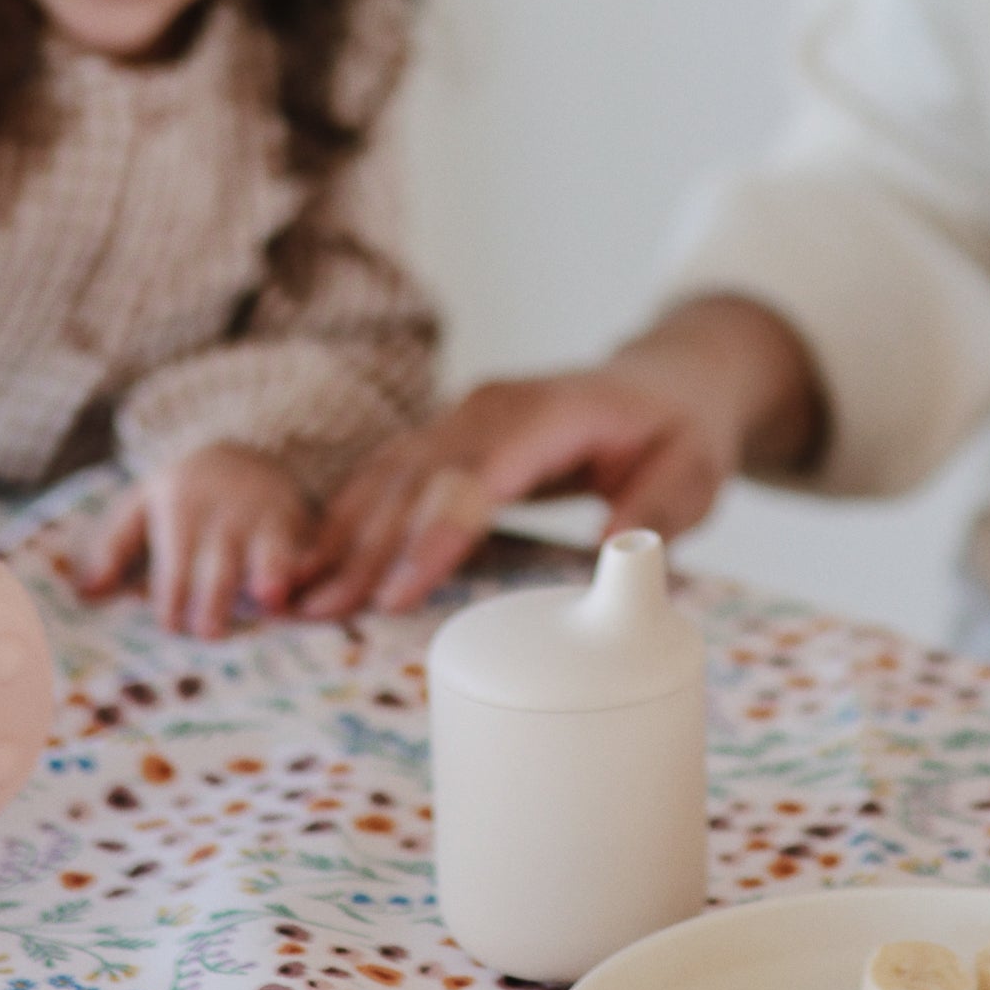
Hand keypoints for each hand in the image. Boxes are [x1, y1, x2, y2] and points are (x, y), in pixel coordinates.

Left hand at [79, 445, 311, 636]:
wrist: (244, 449)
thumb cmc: (184, 496)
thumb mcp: (140, 507)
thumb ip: (112, 548)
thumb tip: (86, 593)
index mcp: (179, 508)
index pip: (174, 565)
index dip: (171, 601)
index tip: (172, 626)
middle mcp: (223, 511)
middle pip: (217, 565)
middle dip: (212, 600)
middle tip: (207, 634)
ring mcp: (263, 515)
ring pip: (267, 552)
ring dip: (269, 578)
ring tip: (270, 604)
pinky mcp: (296, 520)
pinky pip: (303, 548)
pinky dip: (304, 569)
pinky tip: (302, 591)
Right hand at [297, 296, 820, 617]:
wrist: (669, 381)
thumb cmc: (682, 431)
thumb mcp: (693, 471)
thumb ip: (657, 510)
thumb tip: (617, 557)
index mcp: (548, 413)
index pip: (476, 476)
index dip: (434, 536)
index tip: (396, 590)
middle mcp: (491, 408)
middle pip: (415, 479)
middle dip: (364, 545)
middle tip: (318, 608)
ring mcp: (465, 418)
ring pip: (389, 475)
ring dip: (341, 534)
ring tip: (296, 595)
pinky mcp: (451, 439)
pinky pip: (390, 475)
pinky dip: (348, 517)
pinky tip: (312, 561)